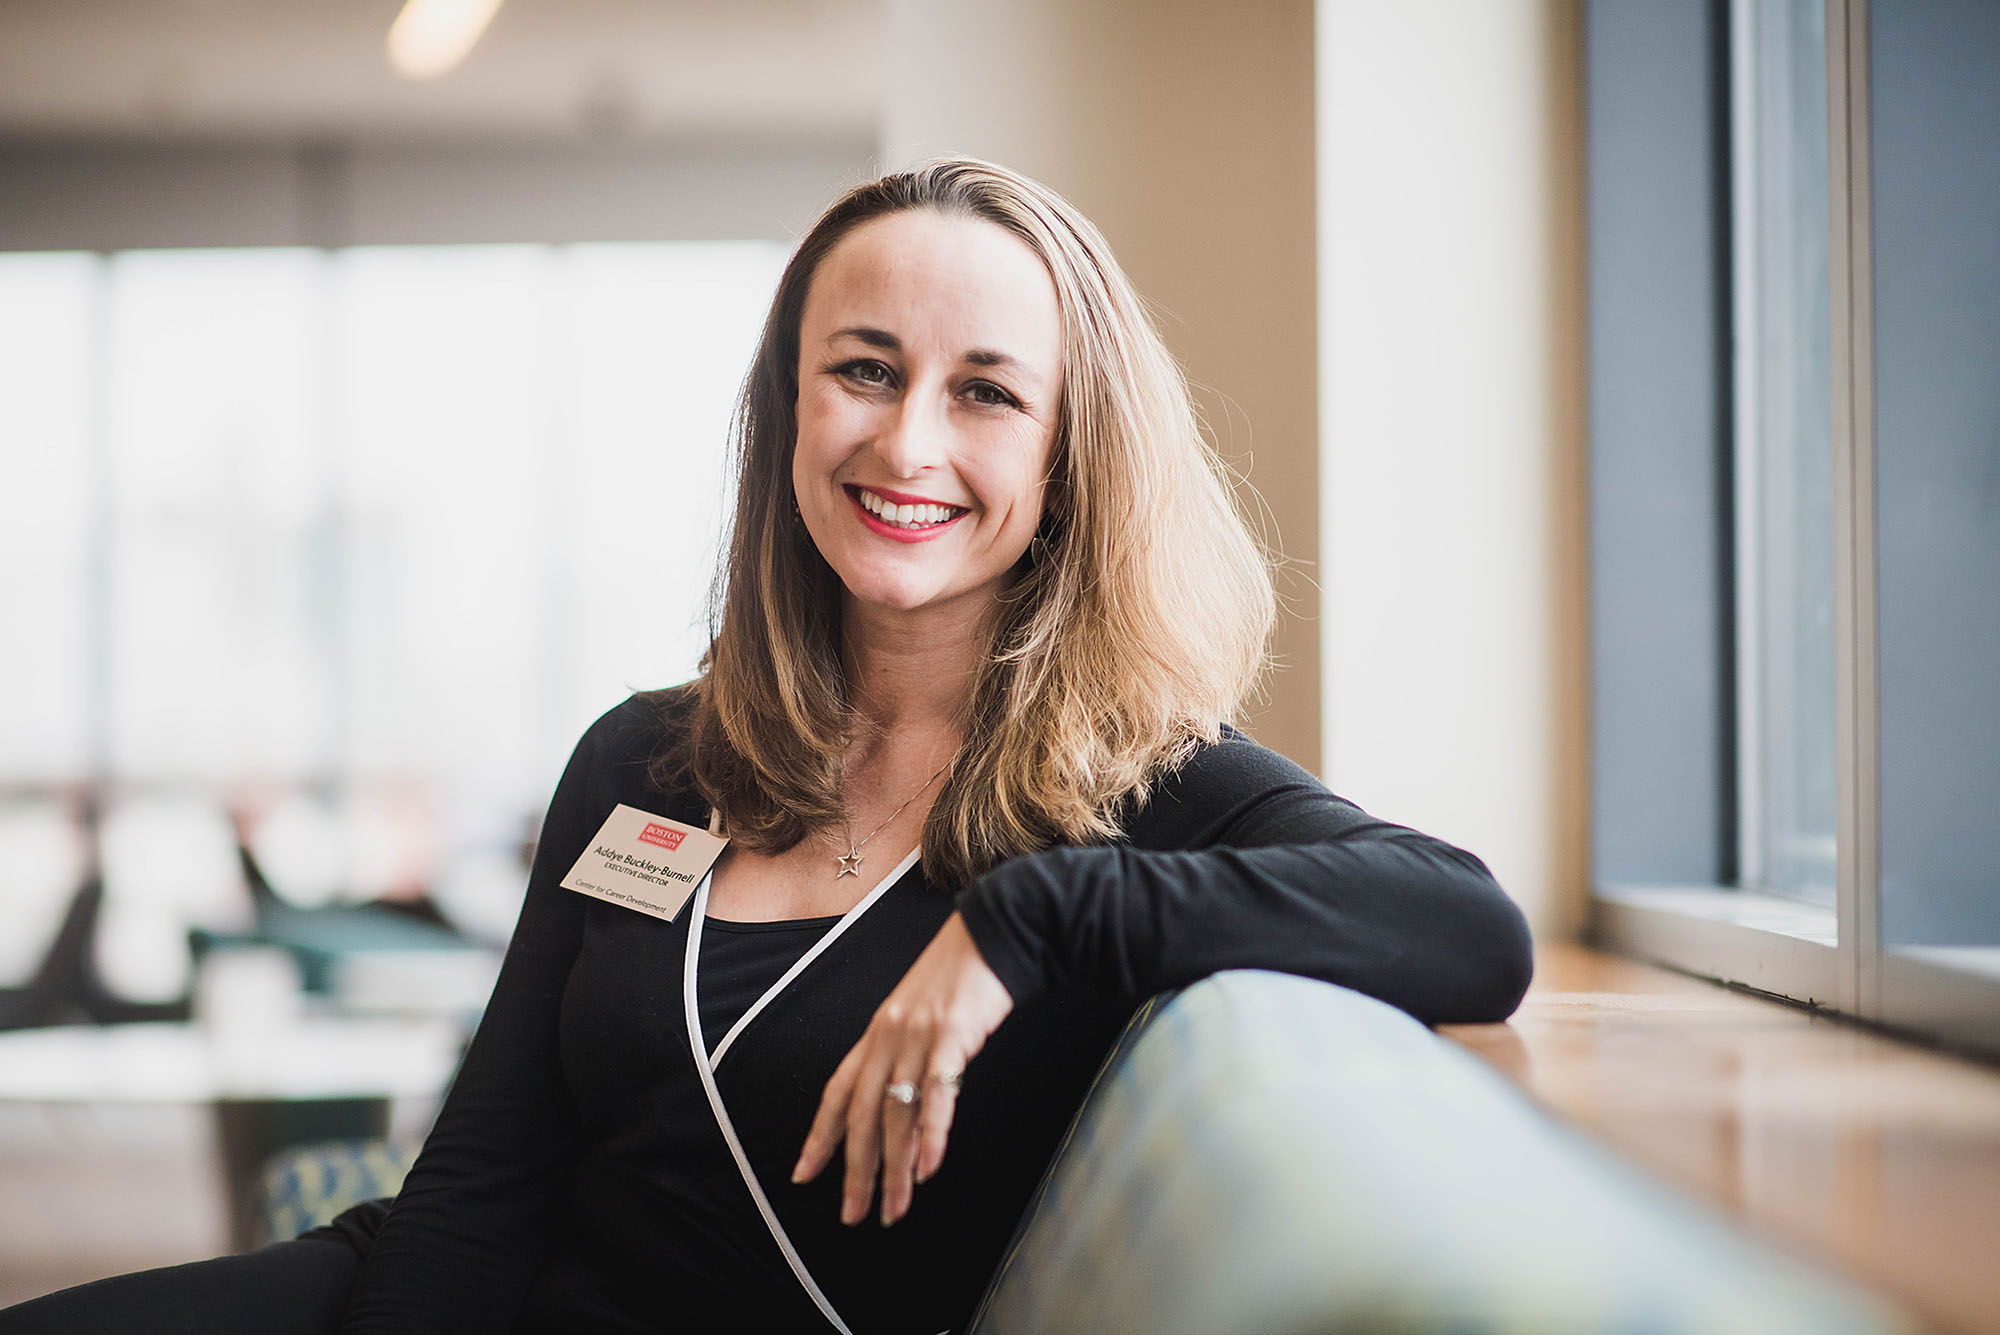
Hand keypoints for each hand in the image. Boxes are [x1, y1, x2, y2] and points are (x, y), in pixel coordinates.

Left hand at [791, 911, 1013, 1225]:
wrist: (998, 931)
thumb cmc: (965, 977)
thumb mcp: (923, 1014)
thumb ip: (909, 1055)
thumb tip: (906, 1108)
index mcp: (877, 1032)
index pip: (838, 1091)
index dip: (819, 1136)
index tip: (803, 1176)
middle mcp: (888, 1036)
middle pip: (862, 1114)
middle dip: (855, 1169)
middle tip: (852, 1214)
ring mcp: (918, 1036)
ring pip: (896, 1114)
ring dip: (894, 1168)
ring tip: (894, 1208)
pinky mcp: (951, 1035)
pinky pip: (936, 1094)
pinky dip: (931, 1135)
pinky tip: (928, 1169)